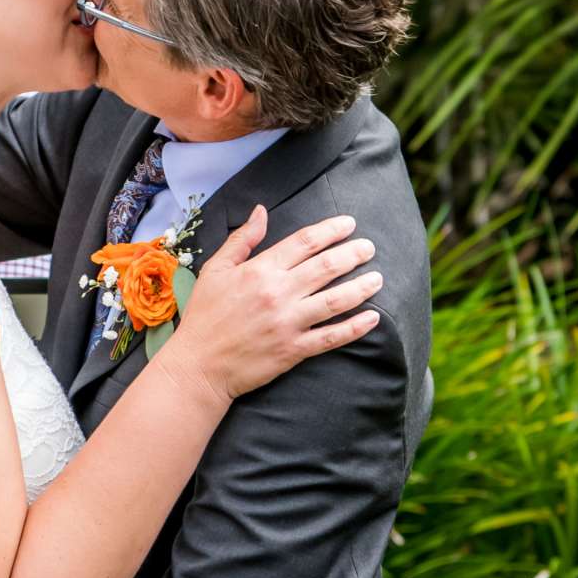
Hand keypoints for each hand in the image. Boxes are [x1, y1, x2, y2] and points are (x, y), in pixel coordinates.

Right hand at [166, 206, 382, 400]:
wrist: (199, 366)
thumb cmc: (205, 315)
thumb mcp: (216, 269)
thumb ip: (242, 239)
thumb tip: (261, 211)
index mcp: (260, 270)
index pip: (305, 242)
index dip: (331, 230)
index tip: (349, 224)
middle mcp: (278, 293)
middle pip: (326, 267)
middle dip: (353, 254)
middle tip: (369, 247)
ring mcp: (288, 323)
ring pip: (335, 300)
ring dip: (361, 287)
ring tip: (378, 278)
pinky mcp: (293, 350)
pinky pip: (331, 337)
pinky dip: (355, 327)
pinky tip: (372, 318)